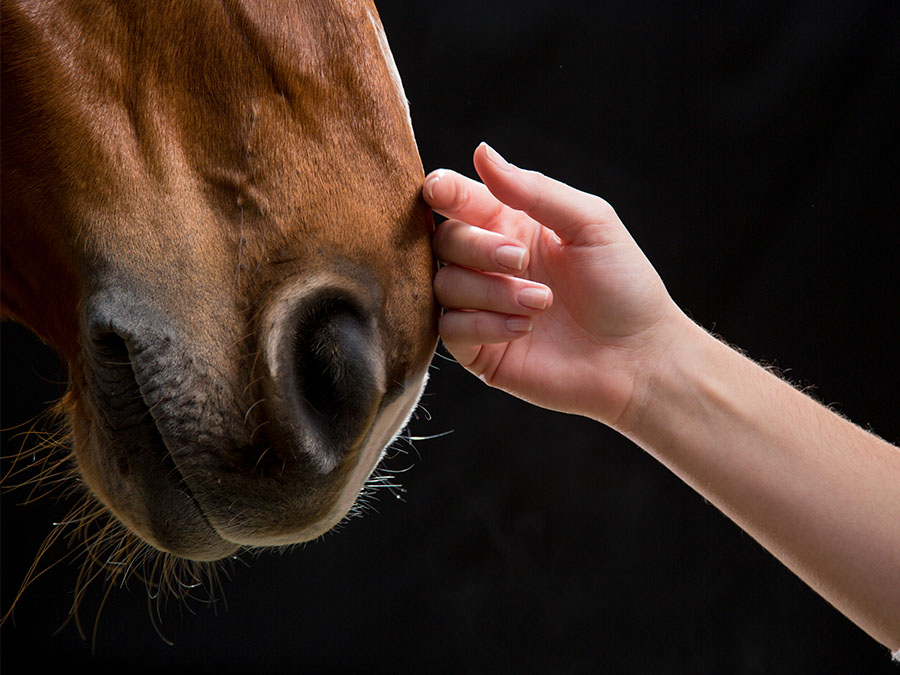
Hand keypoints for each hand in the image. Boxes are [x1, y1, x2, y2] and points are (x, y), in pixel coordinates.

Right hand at [425, 143, 690, 426]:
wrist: (638, 356)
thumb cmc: (622, 285)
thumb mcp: (589, 223)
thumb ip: (534, 190)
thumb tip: (482, 152)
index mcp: (512, 226)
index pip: (460, 200)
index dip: (444, 191)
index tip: (440, 190)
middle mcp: (490, 264)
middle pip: (445, 240)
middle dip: (478, 246)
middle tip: (520, 260)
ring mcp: (483, 308)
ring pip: (445, 285)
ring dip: (491, 290)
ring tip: (541, 303)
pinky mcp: (480, 350)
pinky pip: (451, 329)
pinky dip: (484, 324)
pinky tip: (523, 328)